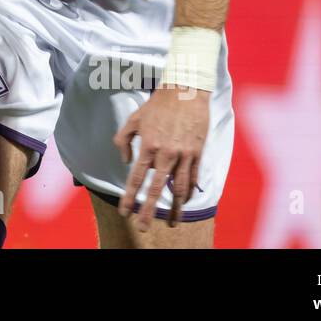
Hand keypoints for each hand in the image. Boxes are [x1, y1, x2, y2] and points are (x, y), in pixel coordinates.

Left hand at [113, 83, 208, 229]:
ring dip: (175, 208)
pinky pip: (193, 178)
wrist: (185, 92)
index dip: (129, 197)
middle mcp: (166, 154)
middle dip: (149, 211)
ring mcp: (183, 155)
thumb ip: (123, 140)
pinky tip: (185, 200)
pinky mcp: (197, 153)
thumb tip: (126, 161)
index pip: (136, 178)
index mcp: (148, 146)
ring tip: (172, 223)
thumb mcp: (133, 119)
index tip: (124, 212)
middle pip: (157, 189)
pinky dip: (189, 191)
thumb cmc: (156, 105)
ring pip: (179, 188)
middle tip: (144, 228)